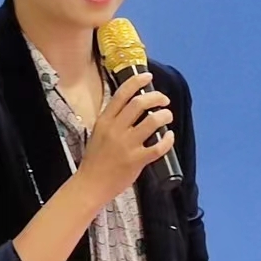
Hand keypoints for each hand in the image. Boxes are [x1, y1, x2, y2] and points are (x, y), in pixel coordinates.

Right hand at [77, 71, 173, 204]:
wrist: (90, 184)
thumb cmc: (95, 159)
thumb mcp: (98, 133)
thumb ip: (112, 120)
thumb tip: (130, 106)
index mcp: (105, 121)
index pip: (121, 95)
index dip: (136, 82)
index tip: (148, 77)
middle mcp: (116, 129)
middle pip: (139, 104)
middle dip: (156, 97)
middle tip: (164, 100)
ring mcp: (127, 145)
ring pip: (152, 121)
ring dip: (164, 115)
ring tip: (168, 115)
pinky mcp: (136, 160)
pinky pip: (158, 146)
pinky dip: (168, 139)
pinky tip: (169, 136)